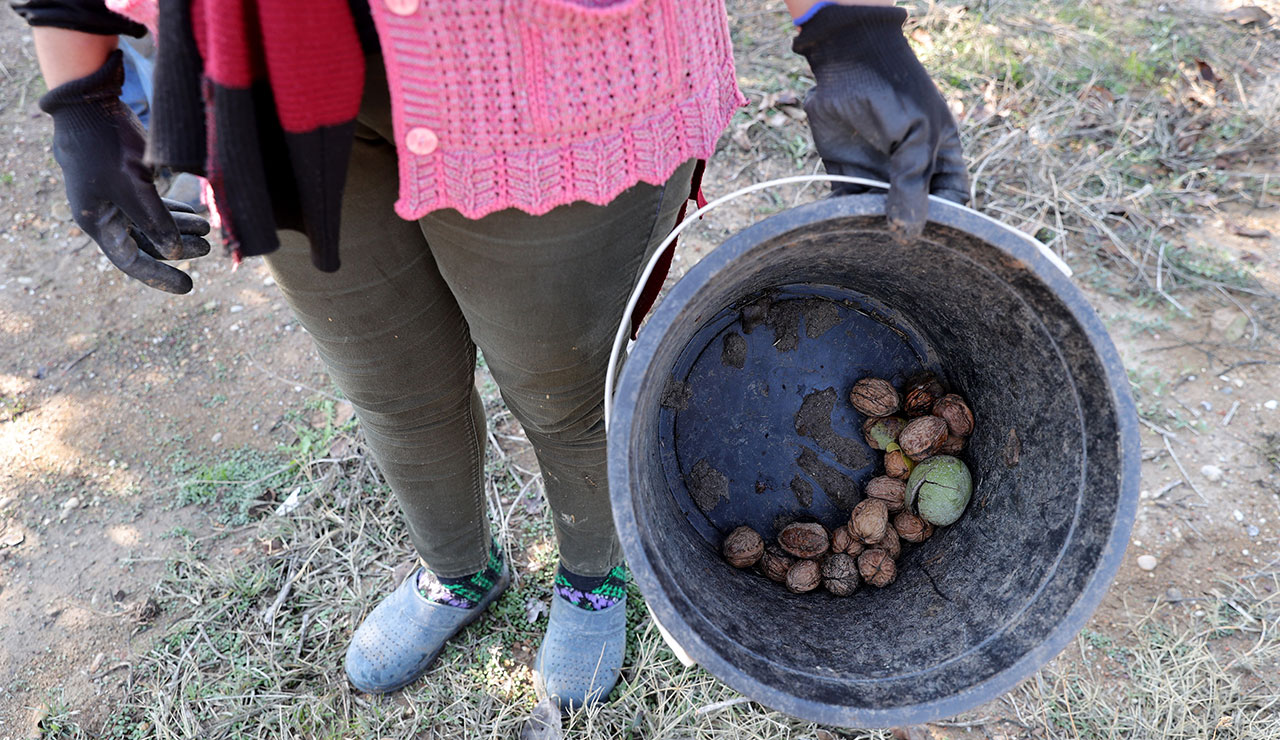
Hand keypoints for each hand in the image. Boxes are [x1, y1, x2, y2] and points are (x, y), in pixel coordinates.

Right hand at [39, 50, 209, 293]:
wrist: (89, 105)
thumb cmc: (107, 146)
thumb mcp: (133, 186)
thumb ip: (154, 220)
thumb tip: (172, 253)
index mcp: (98, 221)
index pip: (130, 261)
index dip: (160, 276)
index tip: (189, 287)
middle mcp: (105, 214)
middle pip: (145, 243)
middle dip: (178, 247)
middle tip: (208, 248)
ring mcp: (115, 198)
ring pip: (151, 223)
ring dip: (180, 228)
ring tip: (208, 229)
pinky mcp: (126, 181)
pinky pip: (152, 205)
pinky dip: (173, 211)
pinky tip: (195, 214)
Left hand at [793, 4, 968, 241]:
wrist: (846, 65)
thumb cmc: (895, 92)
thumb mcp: (916, 137)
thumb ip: (912, 183)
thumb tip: (909, 234)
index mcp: (941, 161)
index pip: (951, 204)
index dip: (944, 225)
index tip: (929, 243)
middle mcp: (911, 174)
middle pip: (913, 216)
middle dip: (905, 233)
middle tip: (895, 251)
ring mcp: (879, 177)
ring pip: (879, 217)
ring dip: (872, 231)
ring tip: (867, 246)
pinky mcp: (847, 177)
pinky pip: (847, 208)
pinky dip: (842, 220)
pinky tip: (841, 229)